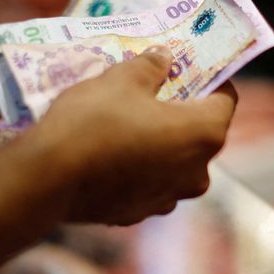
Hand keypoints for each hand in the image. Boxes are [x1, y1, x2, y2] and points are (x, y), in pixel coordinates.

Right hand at [27, 46, 236, 224]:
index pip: (226, 100)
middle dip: (183, 112)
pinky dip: (138, 168)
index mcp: (204, 135)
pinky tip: (112, 153)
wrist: (48, 178)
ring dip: (160, 143)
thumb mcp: (122, 79)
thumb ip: (151, 66)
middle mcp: (196, 173)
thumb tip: (164, 58)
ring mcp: (168, 199)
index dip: (211, 80)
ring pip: (174, 162)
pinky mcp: (138, 214)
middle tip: (158, 91)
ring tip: (131, 122)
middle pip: (201, 134)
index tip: (191, 68)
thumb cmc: (94, 121)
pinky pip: (147, 183)